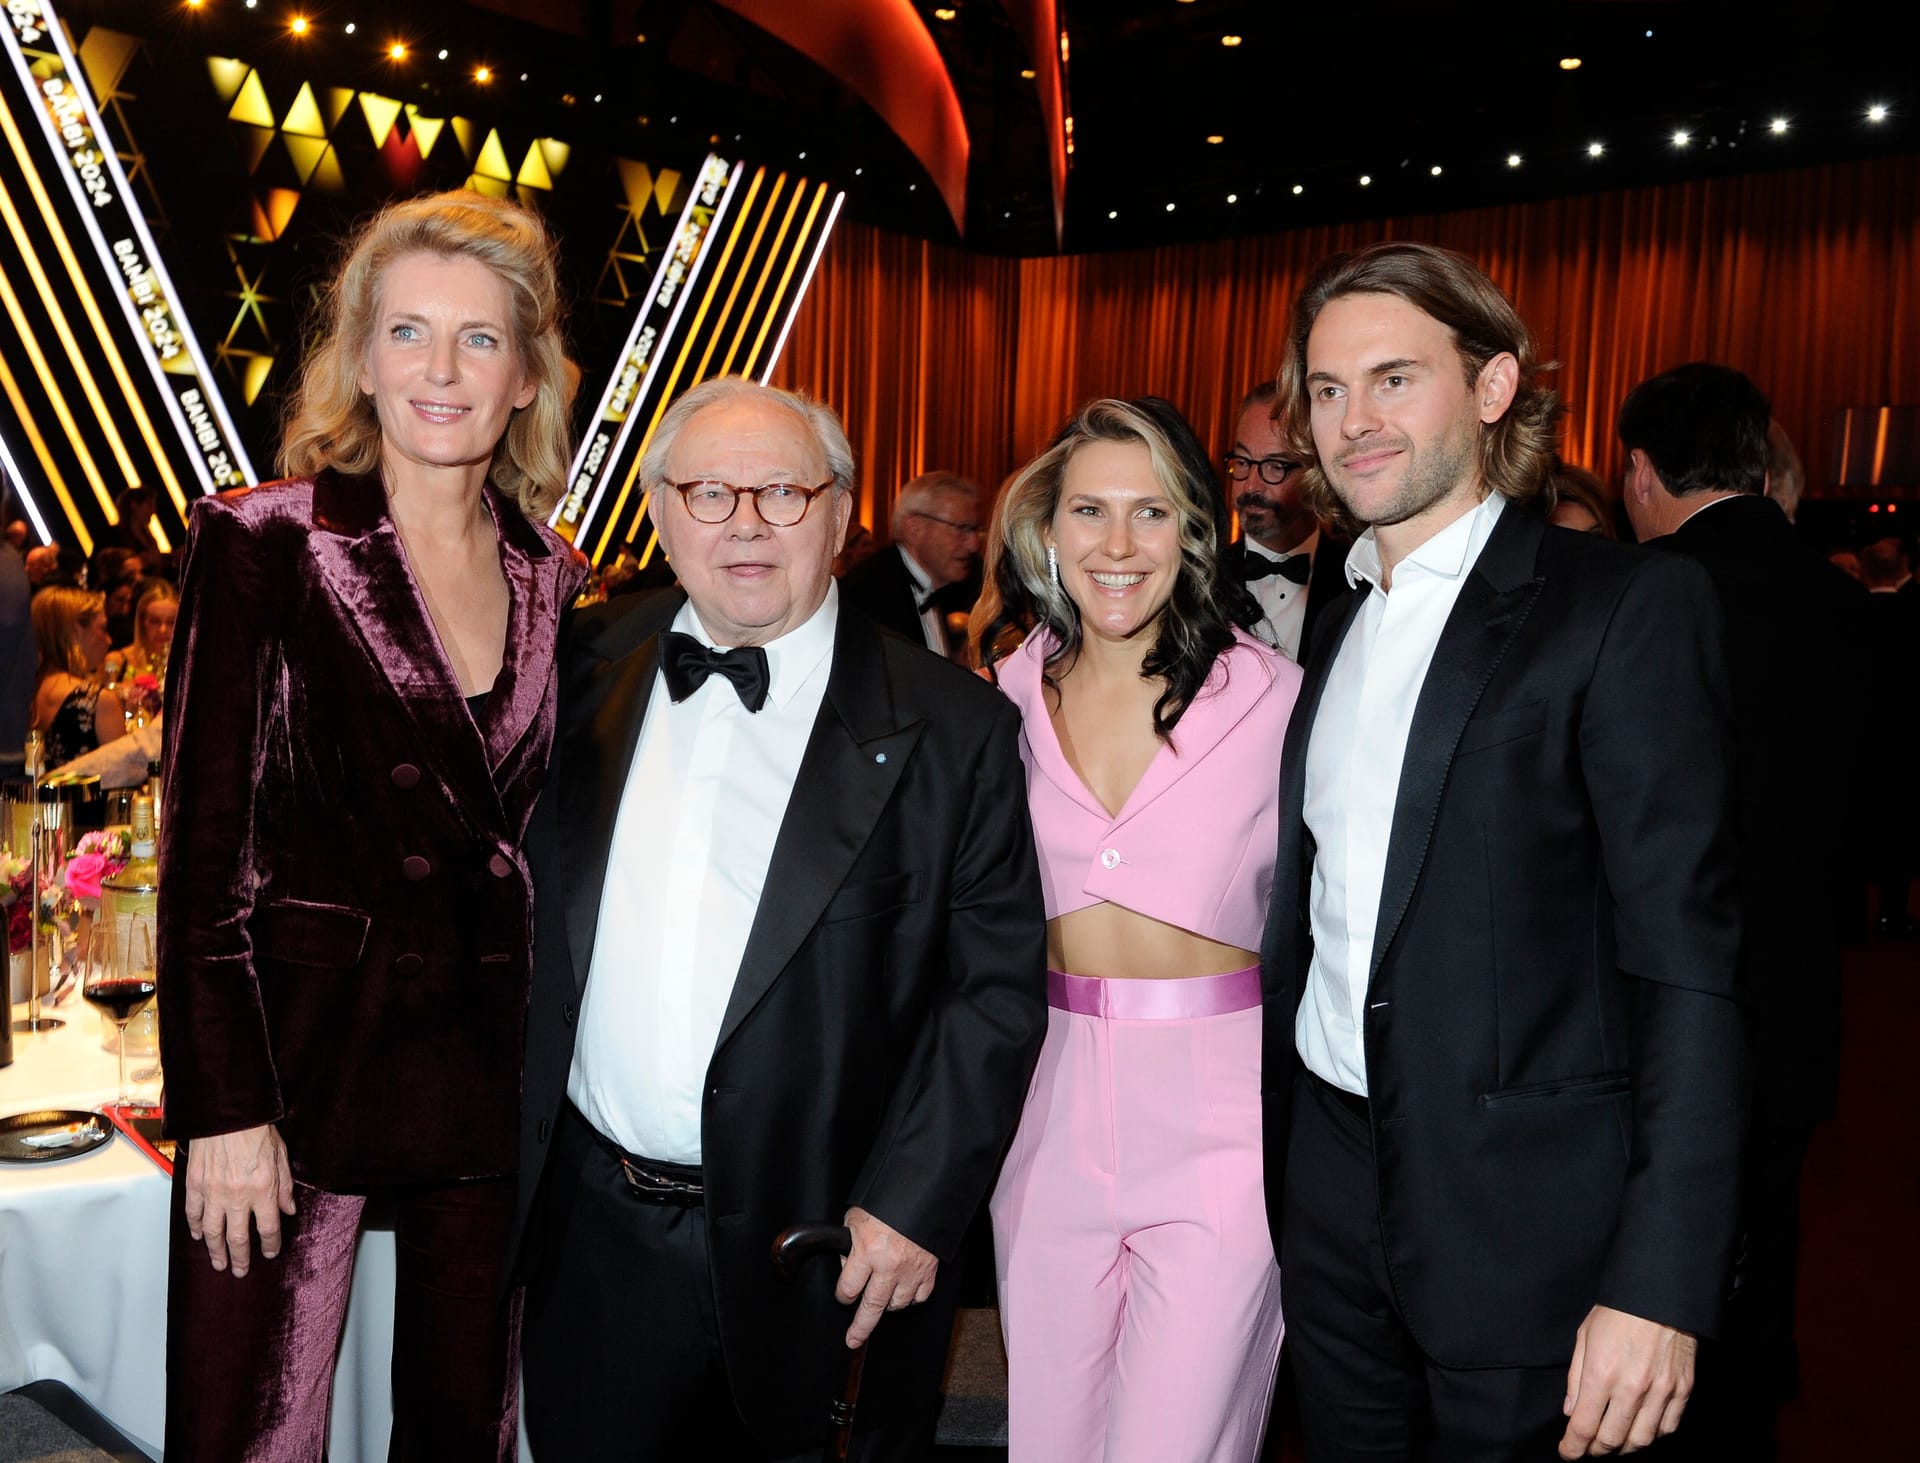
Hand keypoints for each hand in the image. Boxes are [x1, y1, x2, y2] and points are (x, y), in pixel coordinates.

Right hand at [182, 1125, 295, 1277]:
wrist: (226, 1113)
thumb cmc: (257, 1130)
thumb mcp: (282, 1156)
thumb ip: (285, 1187)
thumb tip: (288, 1210)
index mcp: (263, 1190)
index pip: (268, 1228)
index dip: (270, 1245)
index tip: (270, 1253)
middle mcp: (237, 1196)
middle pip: (238, 1238)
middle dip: (240, 1258)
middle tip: (240, 1271)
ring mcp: (213, 1192)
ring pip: (213, 1232)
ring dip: (215, 1251)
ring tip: (218, 1264)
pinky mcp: (194, 1185)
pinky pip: (193, 1213)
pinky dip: (196, 1227)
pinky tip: (199, 1236)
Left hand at [834, 1205, 937, 1348]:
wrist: (923, 1194)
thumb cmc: (887, 1204)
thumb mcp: (856, 1219)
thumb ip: (848, 1245)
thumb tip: (846, 1265)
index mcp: (867, 1250)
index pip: (849, 1288)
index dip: (842, 1295)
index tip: (843, 1296)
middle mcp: (889, 1265)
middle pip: (872, 1307)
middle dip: (860, 1327)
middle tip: (853, 1339)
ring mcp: (911, 1270)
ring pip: (897, 1304)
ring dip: (887, 1305)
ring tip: (881, 1300)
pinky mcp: (928, 1270)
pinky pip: (920, 1296)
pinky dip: (911, 1298)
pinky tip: (904, 1292)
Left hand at [1559, 1305, 1696, 1456]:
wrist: (1660, 1294)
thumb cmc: (1619, 1311)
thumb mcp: (1585, 1336)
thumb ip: (1576, 1377)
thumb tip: (1571, 1411)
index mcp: (1602, 1373)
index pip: (1583, 1426)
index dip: (1572, 1447)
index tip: (1567, 1452)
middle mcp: (1632, 1388)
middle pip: (1612, 1440)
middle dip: (1596, 1450)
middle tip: (1589, 1447)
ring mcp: (1661, 1391)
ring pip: (1642, 1440)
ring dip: (1624, 1447)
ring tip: (1614, 1441)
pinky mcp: (1682, 1390)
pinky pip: (1667, 1427)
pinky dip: (1652, 1434)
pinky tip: (1641, 1427)